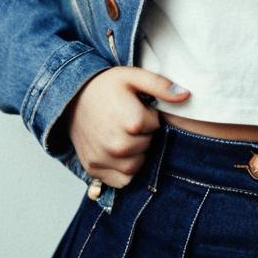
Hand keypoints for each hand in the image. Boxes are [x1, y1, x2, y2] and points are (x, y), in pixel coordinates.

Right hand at [65, 66, 189, 188]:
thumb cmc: (105, 86)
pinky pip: (121, 180)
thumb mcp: (134, 77)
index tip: (135, 107)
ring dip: (135, 153)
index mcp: (132, 122)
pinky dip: (123, 170)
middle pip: (147, 147)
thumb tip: (186, 95)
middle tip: (127, 120)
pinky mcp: (94, 168)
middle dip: (142, 134)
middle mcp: (118, 145)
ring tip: (123, 135)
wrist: (71, 98)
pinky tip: (117, 152)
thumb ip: (161, 86)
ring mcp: (104, 159)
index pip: (156, 126)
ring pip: (136, 167)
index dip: (148, 115)